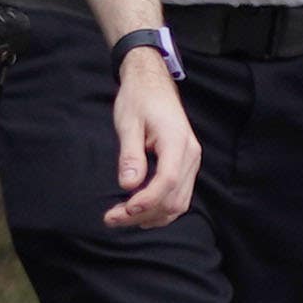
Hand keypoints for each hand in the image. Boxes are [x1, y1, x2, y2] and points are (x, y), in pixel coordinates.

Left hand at [105, 53, 199, 228]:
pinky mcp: (186, 166)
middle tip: (111, 218)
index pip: (167, 180)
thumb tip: (128, 184)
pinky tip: (140, 213)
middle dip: (143, 214)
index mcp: (176, 141)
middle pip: (173, 198)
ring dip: (152, 216)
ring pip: (179, 203)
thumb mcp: (128, 123)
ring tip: (121, 218)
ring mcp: (192, 162)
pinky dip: (161, 210)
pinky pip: (179, 196)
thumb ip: (130, 154)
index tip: (124, 210)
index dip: (147, 200)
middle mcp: (191, 155)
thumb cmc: (139, 99)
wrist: (154, 83)